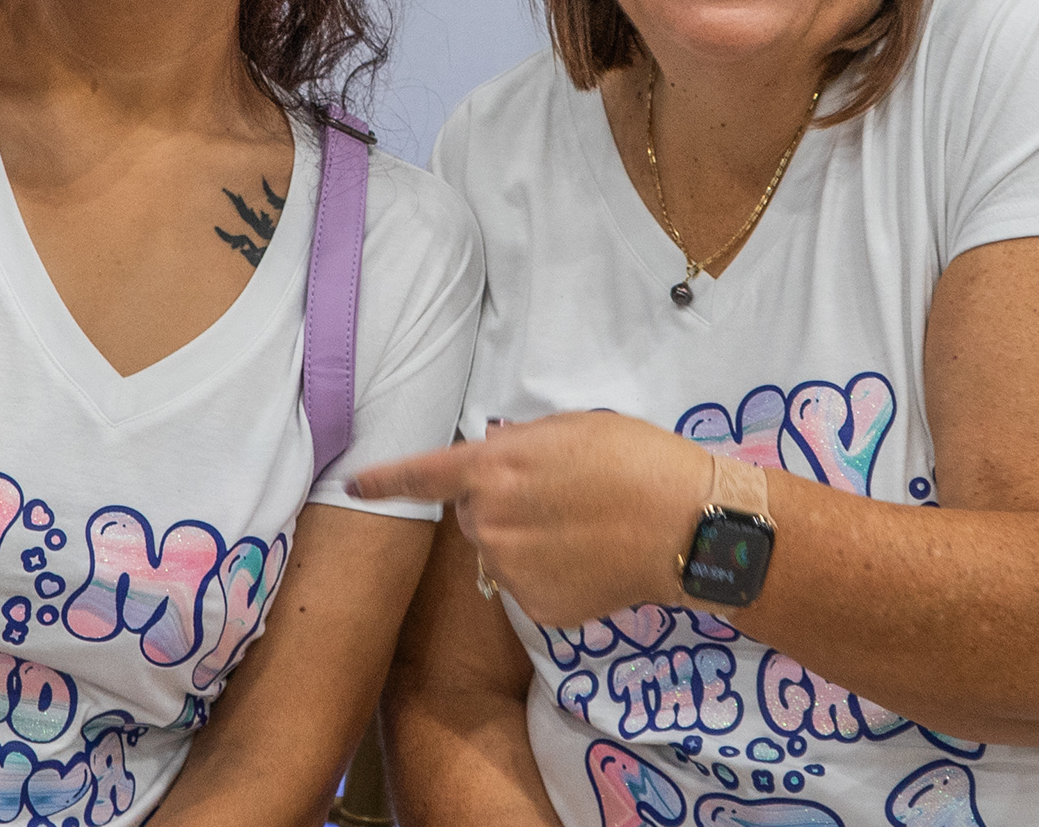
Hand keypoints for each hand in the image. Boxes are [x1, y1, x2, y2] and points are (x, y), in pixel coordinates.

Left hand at [351, 413, 714, 631]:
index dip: (384, 481)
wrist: (684, 526)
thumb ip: (518, 443)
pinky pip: (529, 588)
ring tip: (582, 528)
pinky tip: (590, 562)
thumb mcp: (571, 428)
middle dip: (500, 505)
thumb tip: (492, 454)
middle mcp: (488, 524)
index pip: (422, 476)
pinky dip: (552, 577)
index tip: (353, 485)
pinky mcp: (537, 609)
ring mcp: (511, 572)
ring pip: (501, 554)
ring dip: (526, 542)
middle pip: (474, 515)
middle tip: (557, 495)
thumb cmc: (634, 460)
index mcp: (492, 470)